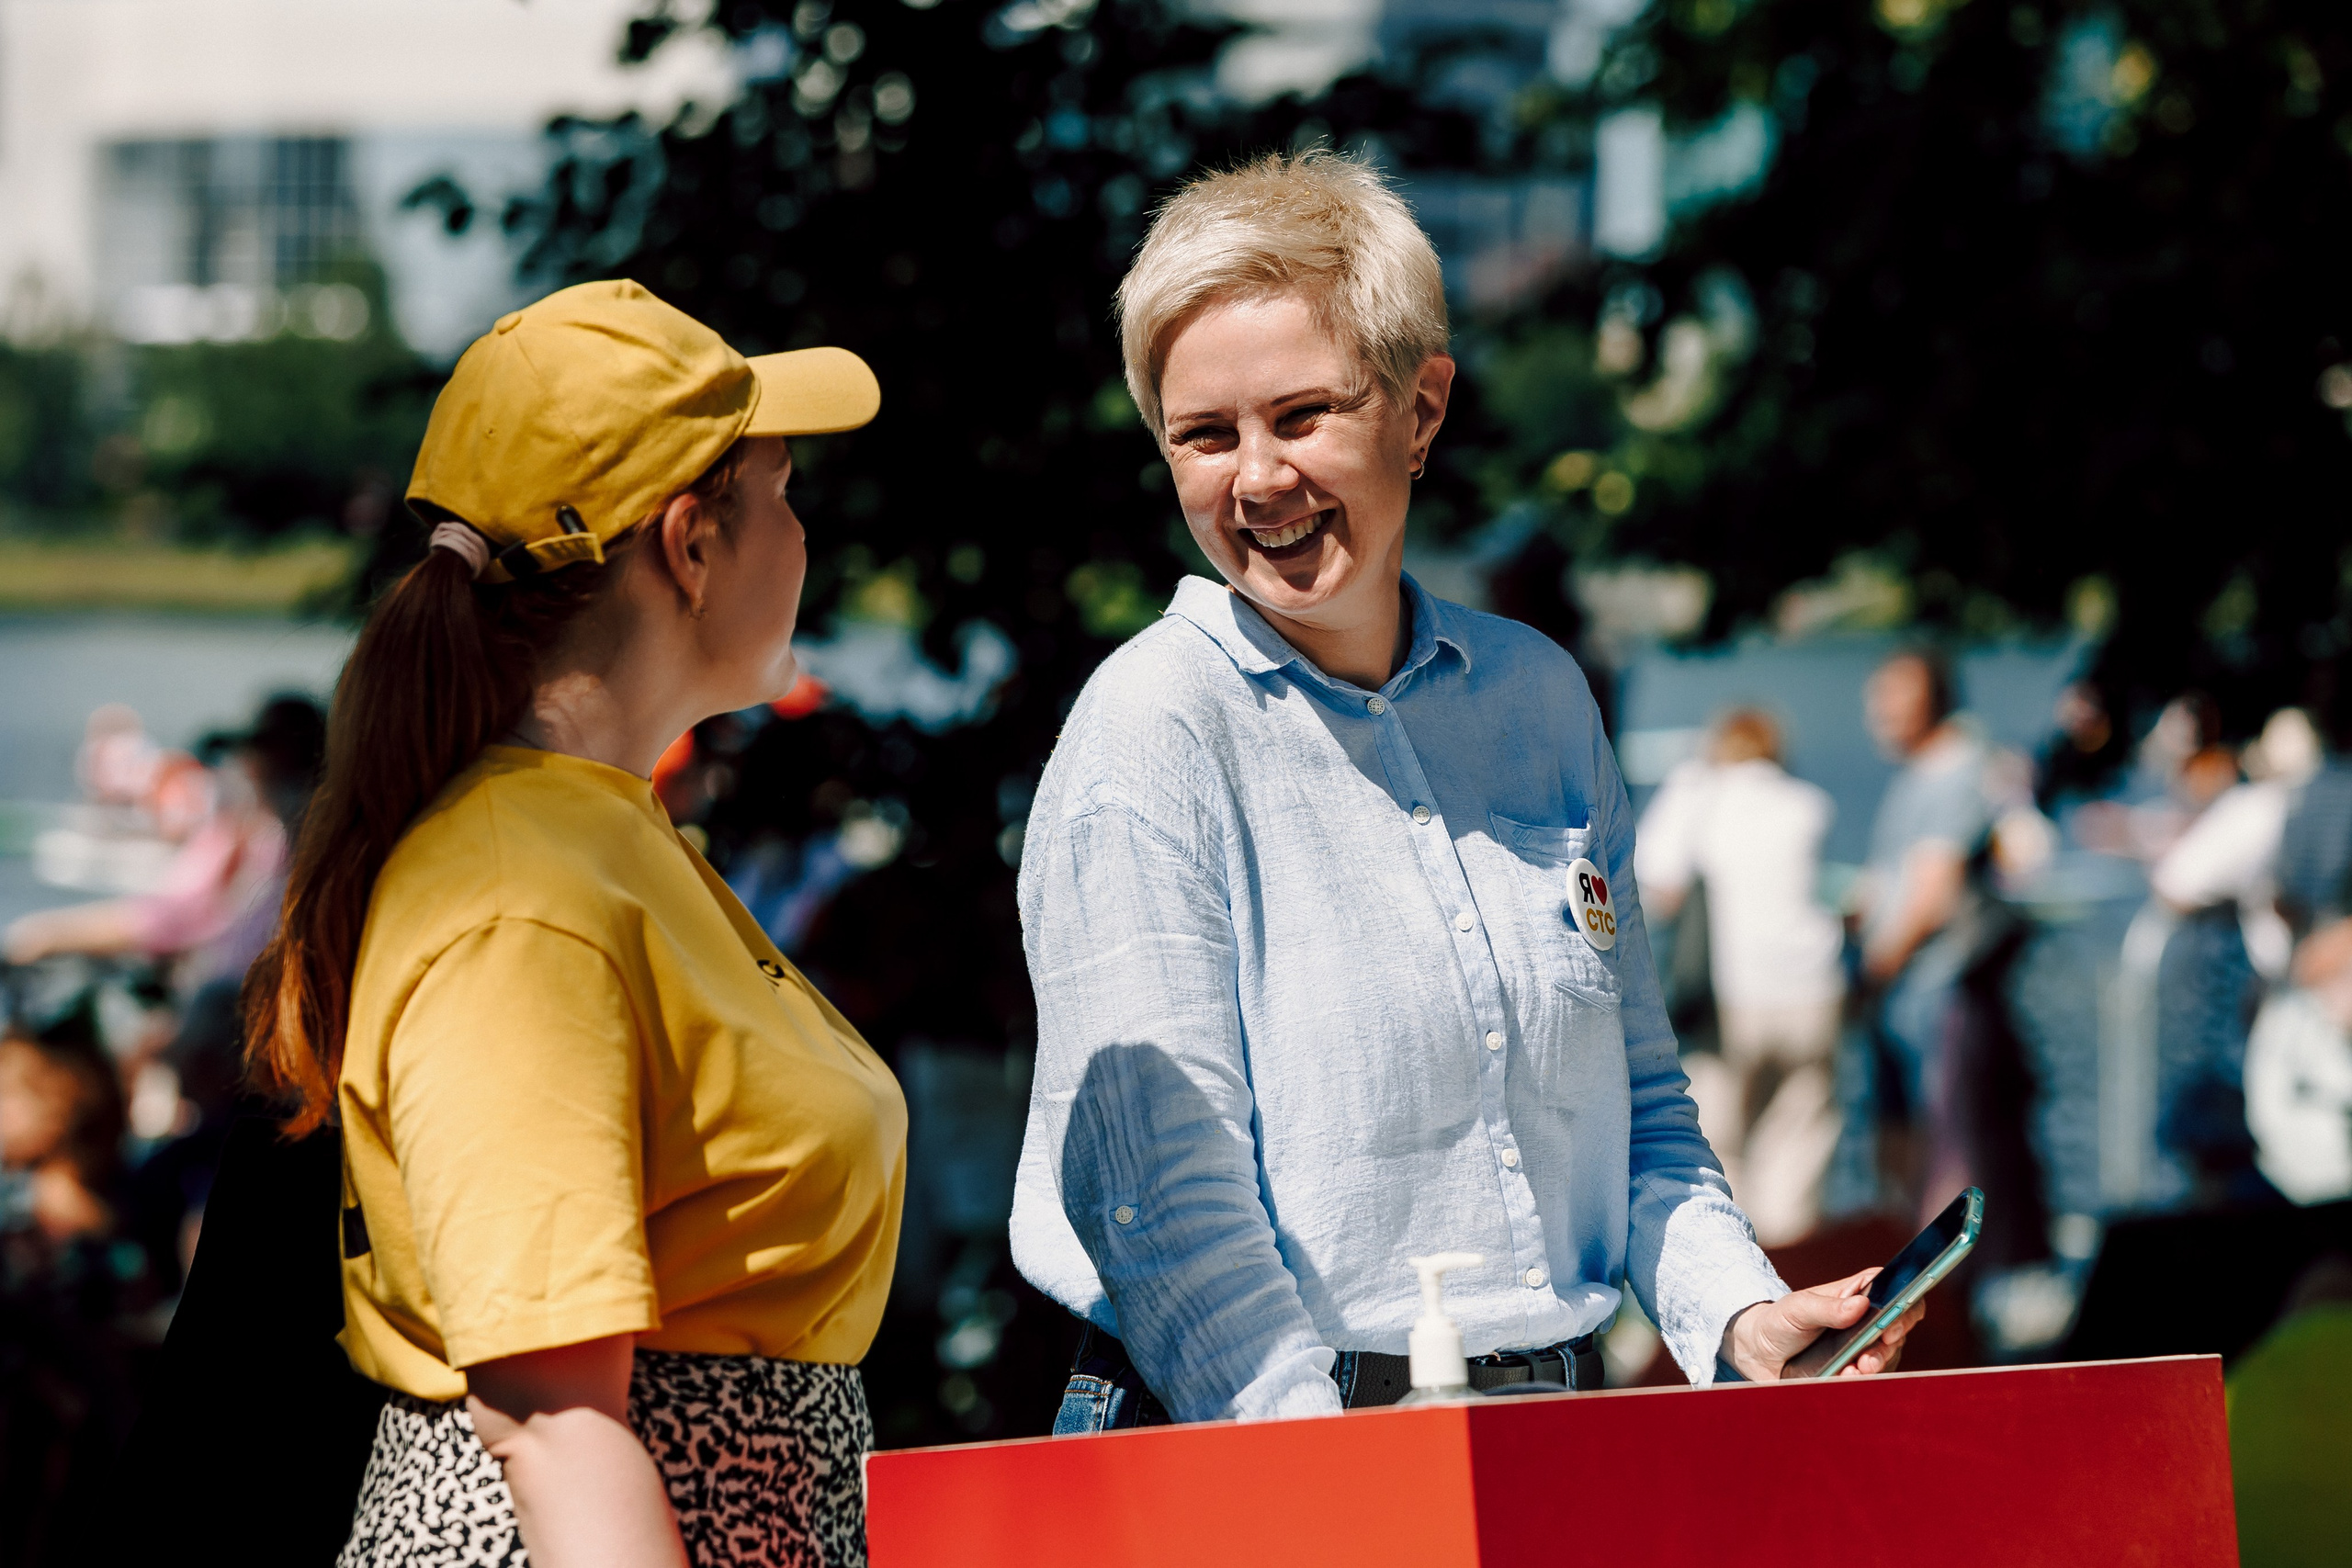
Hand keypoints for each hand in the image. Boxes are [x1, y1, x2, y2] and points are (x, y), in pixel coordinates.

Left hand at [1720, 1267, 1924, 1381]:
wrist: (1757, 1352)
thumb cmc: (1779, 1321)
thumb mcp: (1798, 1308)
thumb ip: (1826, 1307)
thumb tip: (1860, 1304)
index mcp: (1855, 1296)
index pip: (1894, 1292)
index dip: (1904, 1305)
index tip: (1892, 1324)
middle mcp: (1865, 1323)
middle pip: (1897, 1331)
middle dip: (1888, 1347)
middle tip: (1869, 1359)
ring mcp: (1861, 1350)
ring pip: (1886, 1359)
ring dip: (1875, 1367)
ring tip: (1855, 1370)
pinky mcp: (1852, 1373)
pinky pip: (1867, 1380)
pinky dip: (1859, 1381)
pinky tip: (1844, 1378)